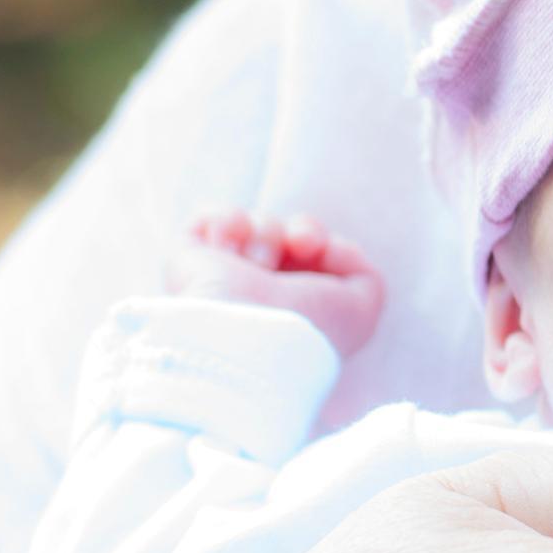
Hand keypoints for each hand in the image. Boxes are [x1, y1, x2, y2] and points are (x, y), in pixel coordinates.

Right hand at [166, 209, 384, 354]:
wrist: (245, 335)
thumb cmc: (306, 326)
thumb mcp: (361, 308)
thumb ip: (363, 273)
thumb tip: (327, 249)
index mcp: (301, 307)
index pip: (317, 255)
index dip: (323, 242)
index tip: (323, 251)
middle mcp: (264, 293)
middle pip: (291, 231)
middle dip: (302, 230)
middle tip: (298, 244)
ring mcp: (226, 278)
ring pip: (258, 223)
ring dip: (265, 234)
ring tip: (256, 265)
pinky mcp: (189, 264)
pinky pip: (209, 218)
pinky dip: (226, 222)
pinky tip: (229, 245)